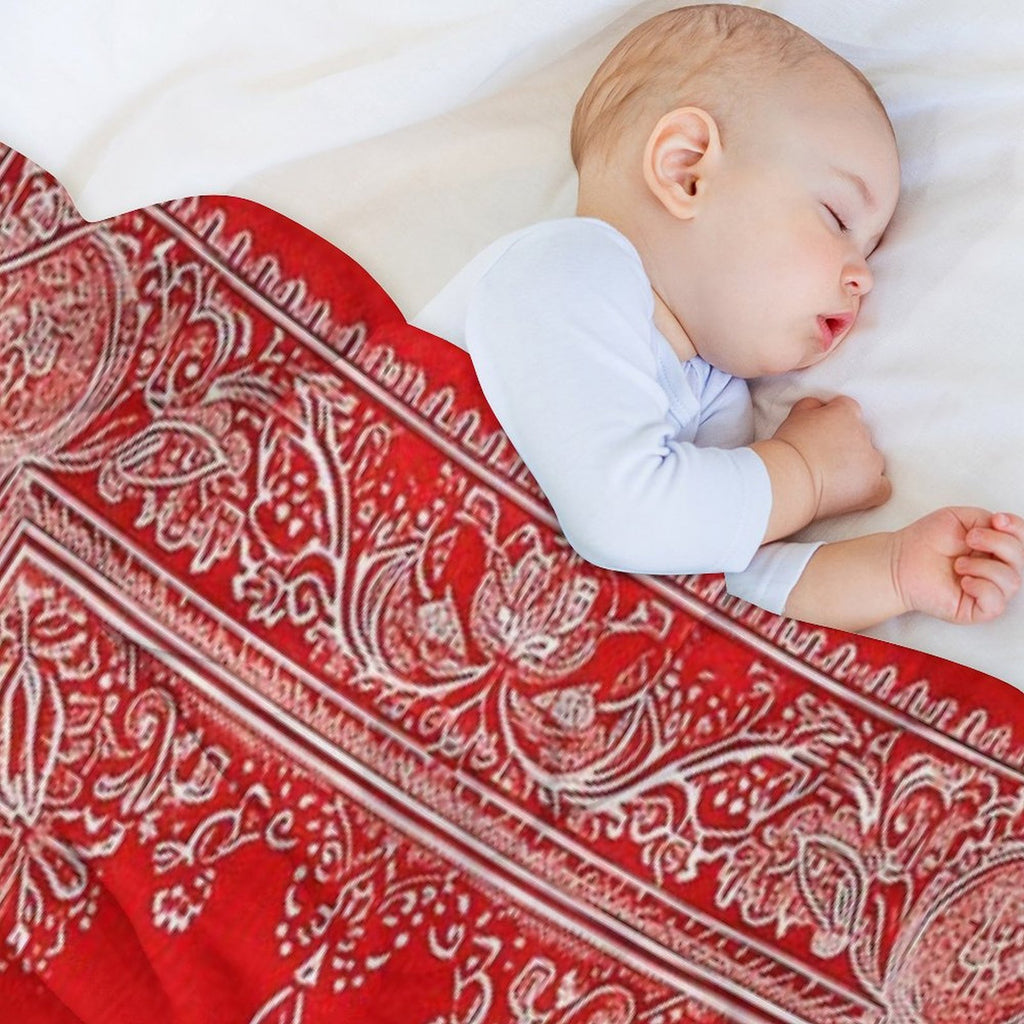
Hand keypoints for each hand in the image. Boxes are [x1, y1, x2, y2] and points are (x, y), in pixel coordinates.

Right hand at [772, 396, 890, 520]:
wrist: (788, 478)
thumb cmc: (787, 449)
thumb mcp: (795, 415)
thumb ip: (813, 406)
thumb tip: (821, 407)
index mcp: (846, 413)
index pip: (848, 410)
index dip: (834, 423)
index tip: (822, 435)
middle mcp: (864, 433)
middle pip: (861, 436)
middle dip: (846, 446)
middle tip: (823, 459)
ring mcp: (871, 461)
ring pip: (872, 461)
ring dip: (858, 467)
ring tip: (834, 479)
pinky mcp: (873, 487)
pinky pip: (883, 487)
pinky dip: (873, 489)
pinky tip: (856, 493)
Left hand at [893, 508, 1023, 622]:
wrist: (899, 561)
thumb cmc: (925, 541)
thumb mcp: (959, 518)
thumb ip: (987, 519)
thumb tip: (1004, 528)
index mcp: (994, 548)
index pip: (1022, 540)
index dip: (1017, 528)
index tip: (997, 520)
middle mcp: (995, 569)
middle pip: (1021, 559)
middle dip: (998, 543)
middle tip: (969, 539)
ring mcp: (988, 590)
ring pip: (1012, 581)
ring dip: (984, 567)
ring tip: (958, 564)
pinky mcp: (976, 609)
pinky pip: (996, 603)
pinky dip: (982, 588)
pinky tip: (963, 581)